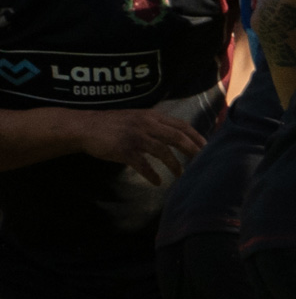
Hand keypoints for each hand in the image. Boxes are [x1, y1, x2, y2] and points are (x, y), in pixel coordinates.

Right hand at [79, 108, 206, 184]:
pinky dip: (152, 174)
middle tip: (202, 163)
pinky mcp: (124, 150)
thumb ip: (155, 124)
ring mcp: (135, 137)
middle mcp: (146, 124)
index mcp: (152, 116)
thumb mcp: (137, 117)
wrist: (84, 127)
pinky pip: (143, 165)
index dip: (197, 137)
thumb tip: (177, 136)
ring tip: (180, 176)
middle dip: (193, 151)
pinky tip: (157, 182)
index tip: (208, 147)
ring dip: (175, 165)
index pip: (182, 125)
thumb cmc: (112, 124)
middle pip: (178, 137)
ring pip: (163, 151)